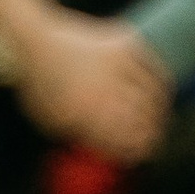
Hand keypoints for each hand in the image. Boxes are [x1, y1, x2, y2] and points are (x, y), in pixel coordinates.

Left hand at [12, 8, 170, 161]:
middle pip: (145, 122)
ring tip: (159, 118)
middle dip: (153, 134)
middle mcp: (106, 89)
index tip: (142, 154)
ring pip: (155, 96)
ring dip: (160, 111)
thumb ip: (81, 139)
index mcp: (86, 113)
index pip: (126, 141)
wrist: (34, 39)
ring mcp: (118, 64)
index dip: (138, 151)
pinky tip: (160, 93)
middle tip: (155, 138)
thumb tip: (107, 154)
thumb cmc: (39, 84)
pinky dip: (160, 83)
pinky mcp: (125, 43)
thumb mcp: (51, 120)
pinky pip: (154, 68)